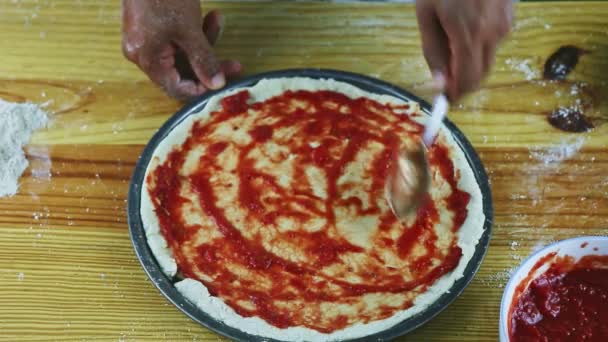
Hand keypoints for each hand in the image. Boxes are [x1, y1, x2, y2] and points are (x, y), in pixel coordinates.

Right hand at [122, 0, 240, 98]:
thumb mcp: (189, 29)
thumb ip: (203, 59)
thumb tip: (217, 84)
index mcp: (147, 58)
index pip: (177, 88)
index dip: (202, 88)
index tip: (225, 80)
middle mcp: (143, 53)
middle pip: (182, 72)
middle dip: (209, 63)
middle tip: (234, 63)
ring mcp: (147, 40)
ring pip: (183, 54)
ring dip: (205, 41)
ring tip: (218, 20)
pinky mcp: (153, 27)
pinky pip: (178, 40)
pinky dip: (195, 32)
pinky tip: (210, 16)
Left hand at [416, 0, 512, 100]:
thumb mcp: (427, 12)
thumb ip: (433, 50)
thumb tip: (439, 83)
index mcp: (470, 34)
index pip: (467, 81)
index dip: (456, 94)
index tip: (444, 97)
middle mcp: (493, 33)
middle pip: (481, 75)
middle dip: (462, 81)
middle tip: (444, 74)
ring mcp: (505, 24)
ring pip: (486, 59)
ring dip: (470, 61)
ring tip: (451, 41)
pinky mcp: (510, 17)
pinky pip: (493, 42)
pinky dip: (479, 45)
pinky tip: (465, 27)